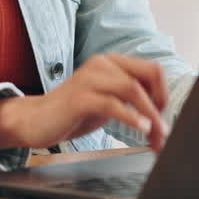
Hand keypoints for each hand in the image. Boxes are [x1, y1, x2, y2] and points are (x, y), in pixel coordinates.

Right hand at [0, 54, 169, 151]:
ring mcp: (90, 78)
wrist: (35, 120)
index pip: (152, 69)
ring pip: (133, 89)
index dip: (164, 93)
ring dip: (151, 115)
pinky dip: (132, 117)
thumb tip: (160, 111)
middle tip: (163, 131)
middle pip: (148, 75)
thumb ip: (129, 98)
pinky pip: (113, 104)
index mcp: (111, 62)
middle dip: (161, 105)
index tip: (163, 116)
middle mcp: (102, 64)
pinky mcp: (80, 97)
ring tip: (156, 135)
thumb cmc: (72, 112)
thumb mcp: (107, 100)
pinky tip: (141, 129)